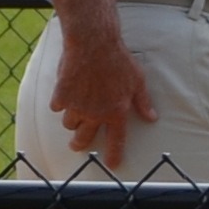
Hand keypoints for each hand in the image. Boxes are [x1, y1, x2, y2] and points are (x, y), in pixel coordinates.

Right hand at [50, 29, 157, 171]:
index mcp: (116, 112)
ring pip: (69, 124)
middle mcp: (95, 114)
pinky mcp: (61, 96)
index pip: (116, 141)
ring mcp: (77, 106)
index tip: (111, 164)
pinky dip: (60, 101)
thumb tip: (152, 117)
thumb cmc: (119, 60)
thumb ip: (143, 102)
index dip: (113, 155)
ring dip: (71, 119)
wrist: (93, 43)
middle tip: (76, 143)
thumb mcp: (137, 81)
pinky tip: (65, 90)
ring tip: (75, 107)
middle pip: (83, 139)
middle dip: (79, 144)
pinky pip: (57, 107)